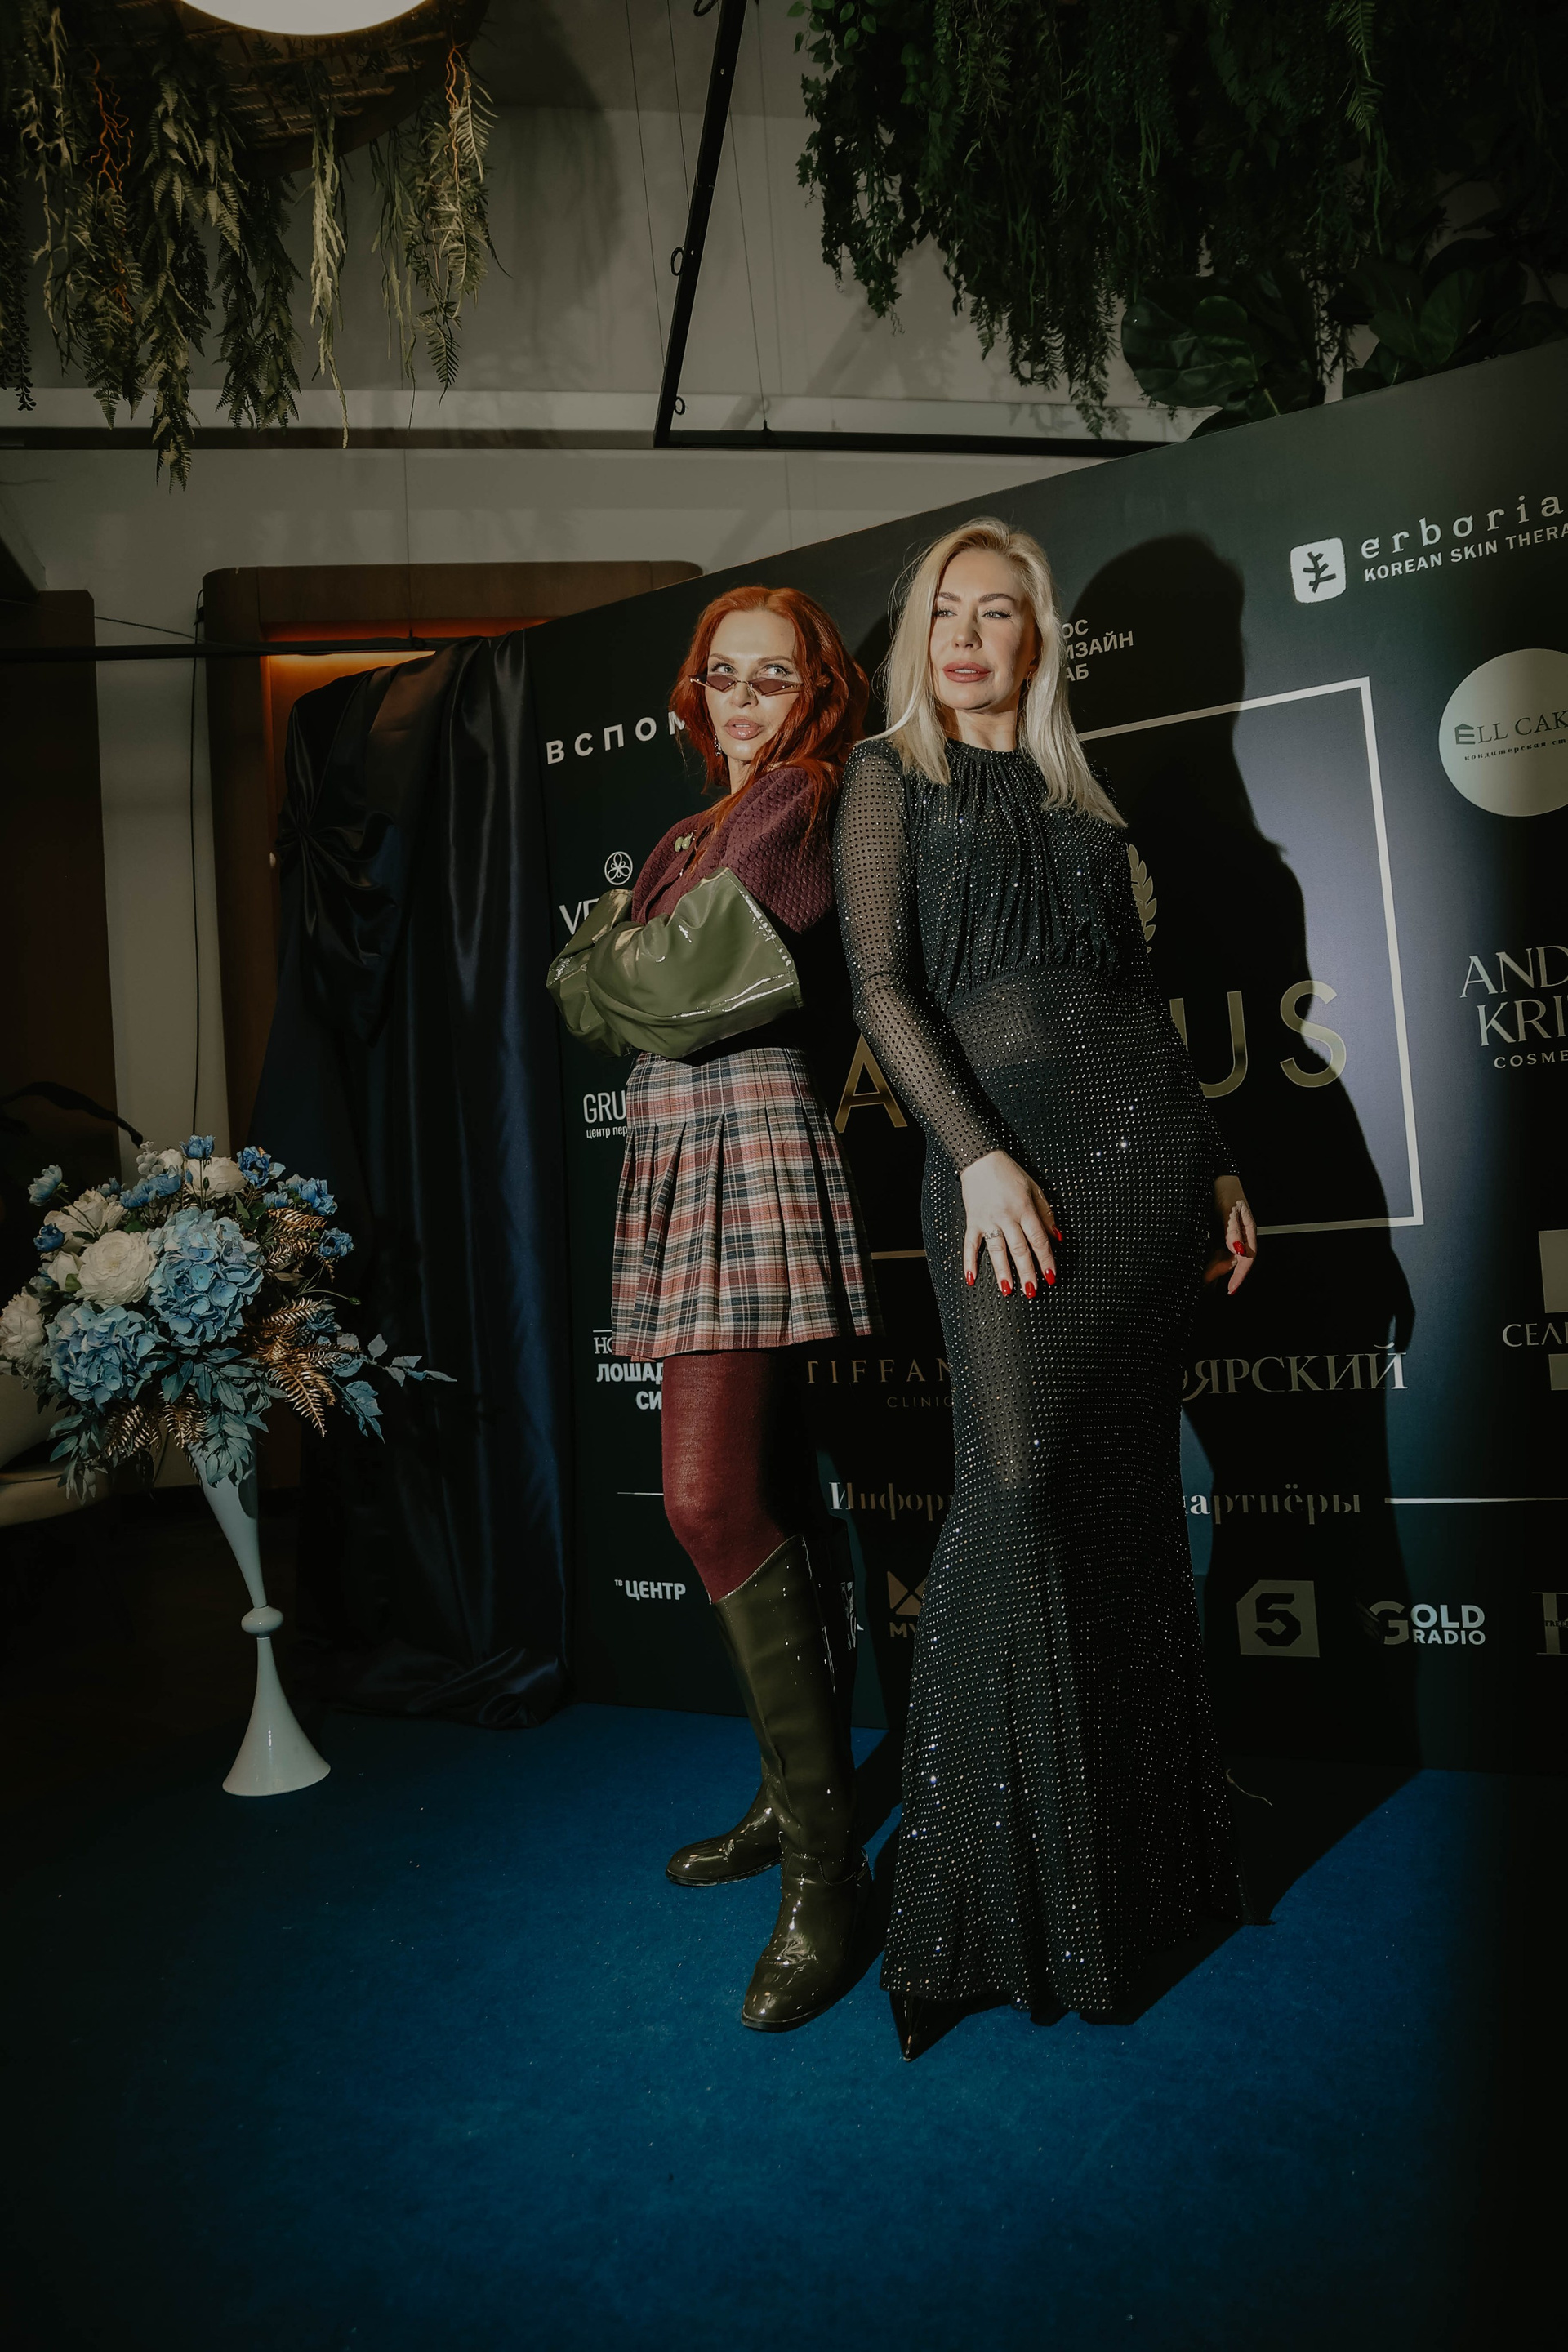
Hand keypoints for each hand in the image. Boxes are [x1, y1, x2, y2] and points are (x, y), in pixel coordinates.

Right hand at [959, 1150, 1058, 1297]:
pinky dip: (969, 1261)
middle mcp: (1007, 1216)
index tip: (1051, 1276)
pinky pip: (970, 1244)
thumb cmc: (1009, 1173)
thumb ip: (1046, 1214)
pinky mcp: (973, 1221)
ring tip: (1008, 1290)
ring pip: (997, 1250)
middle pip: (1019, 1249)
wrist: (981, 1159)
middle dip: (1027, 1272)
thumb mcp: (1035, 1189)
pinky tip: (972, 1278)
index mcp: (1024, 1208)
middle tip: (1032, 1291)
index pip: (1038, 1239)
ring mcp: (988, 1220)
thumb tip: (1057, 1237)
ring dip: (1003, 1271)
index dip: (1046, 1259)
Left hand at [1206, 1174, 1257, 1294]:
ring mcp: (1227, 1235)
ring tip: (1198, 1278)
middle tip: (1203, 1282)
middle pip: (1231, 1261)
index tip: (1231, 1289)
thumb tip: (1237, 1250)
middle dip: (1218, 1273)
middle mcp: (1238, 1235)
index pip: (1247, 1258)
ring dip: (1211, 1268)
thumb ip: (1232, 1229)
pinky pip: (1212, 1251)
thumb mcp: (1228, 1208)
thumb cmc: (1224, 1187)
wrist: (1212, 1174)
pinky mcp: (1215, 1233)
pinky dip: (1205, 1259)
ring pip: (1221, 1258)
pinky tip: (1196, 1264)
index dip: (1239, 1275)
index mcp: (1247, 1230)